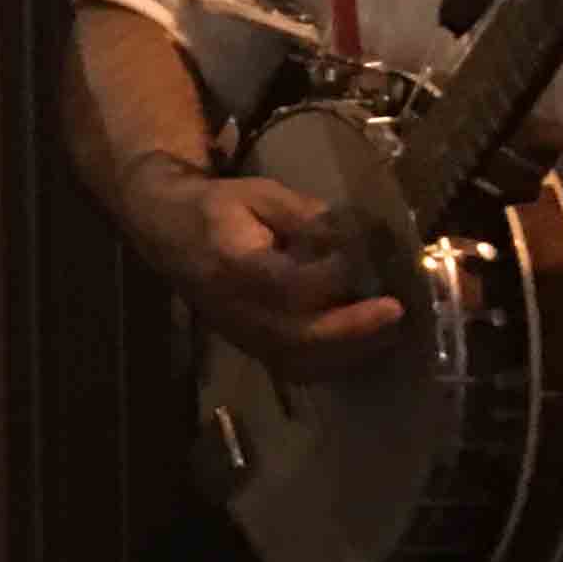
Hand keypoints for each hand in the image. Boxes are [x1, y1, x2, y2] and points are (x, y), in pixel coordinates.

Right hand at [165, 173, 403, 377]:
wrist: (168, 233)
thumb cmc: (217, 208)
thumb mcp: (259, 194)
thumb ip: (303, 214)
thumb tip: (350, 234)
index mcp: (234, 266)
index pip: (289, 286)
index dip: (330, 277)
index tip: (361, 257)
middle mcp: (236, 309)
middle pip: (299, 336)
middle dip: (352, 329)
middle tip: (395, 312)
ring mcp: (240, 334)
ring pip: (299, 361)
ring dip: (348, 352)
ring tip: (387, 331)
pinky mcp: (248, 346)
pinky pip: (294, 367)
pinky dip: (330, 362)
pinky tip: (360, 345)